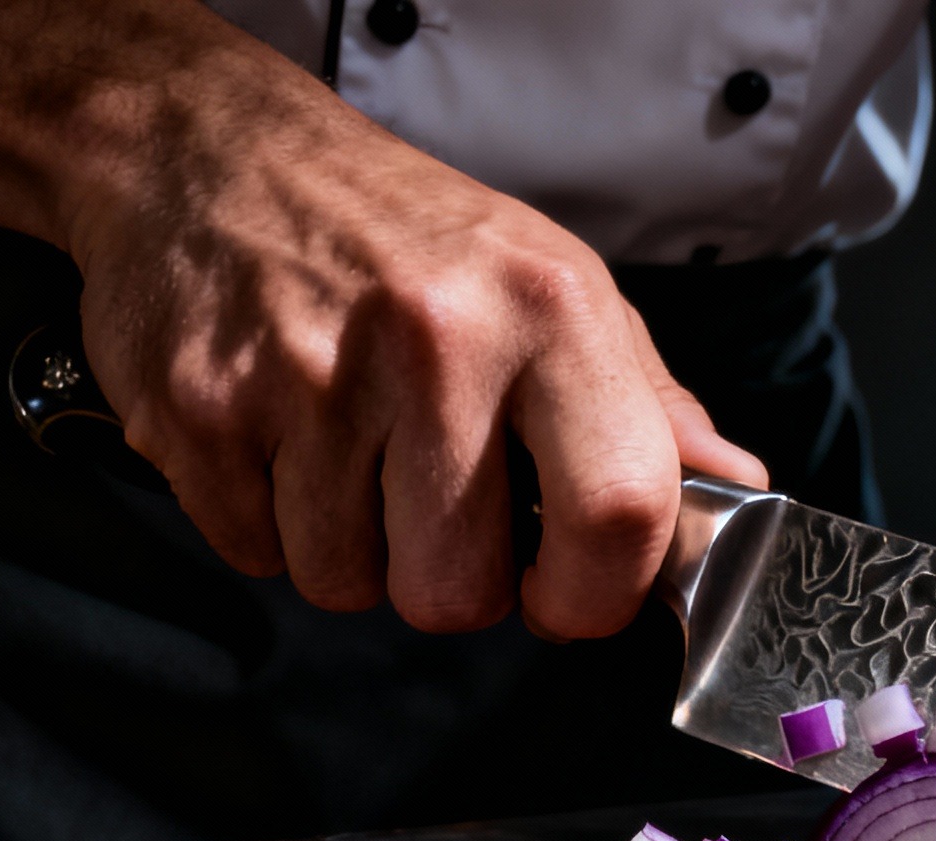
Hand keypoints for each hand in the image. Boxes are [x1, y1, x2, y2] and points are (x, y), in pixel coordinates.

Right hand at [69, 74, 767, 632]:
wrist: (212, 149)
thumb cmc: (401, 233)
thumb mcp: (554, 287)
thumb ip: (650, 406)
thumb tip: (734, 492)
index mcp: (549, 309)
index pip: (619, 515)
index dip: (593, 596)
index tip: (564, 594)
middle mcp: (436, 339)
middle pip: (458, 595)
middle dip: (447, 576)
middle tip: (430, 491)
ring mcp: (309, 378)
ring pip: (349, 587)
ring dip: (352, 547)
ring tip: (347, 444)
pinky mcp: (201, 410)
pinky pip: (257, 556)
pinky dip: (268, 519)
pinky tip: (279, 433)